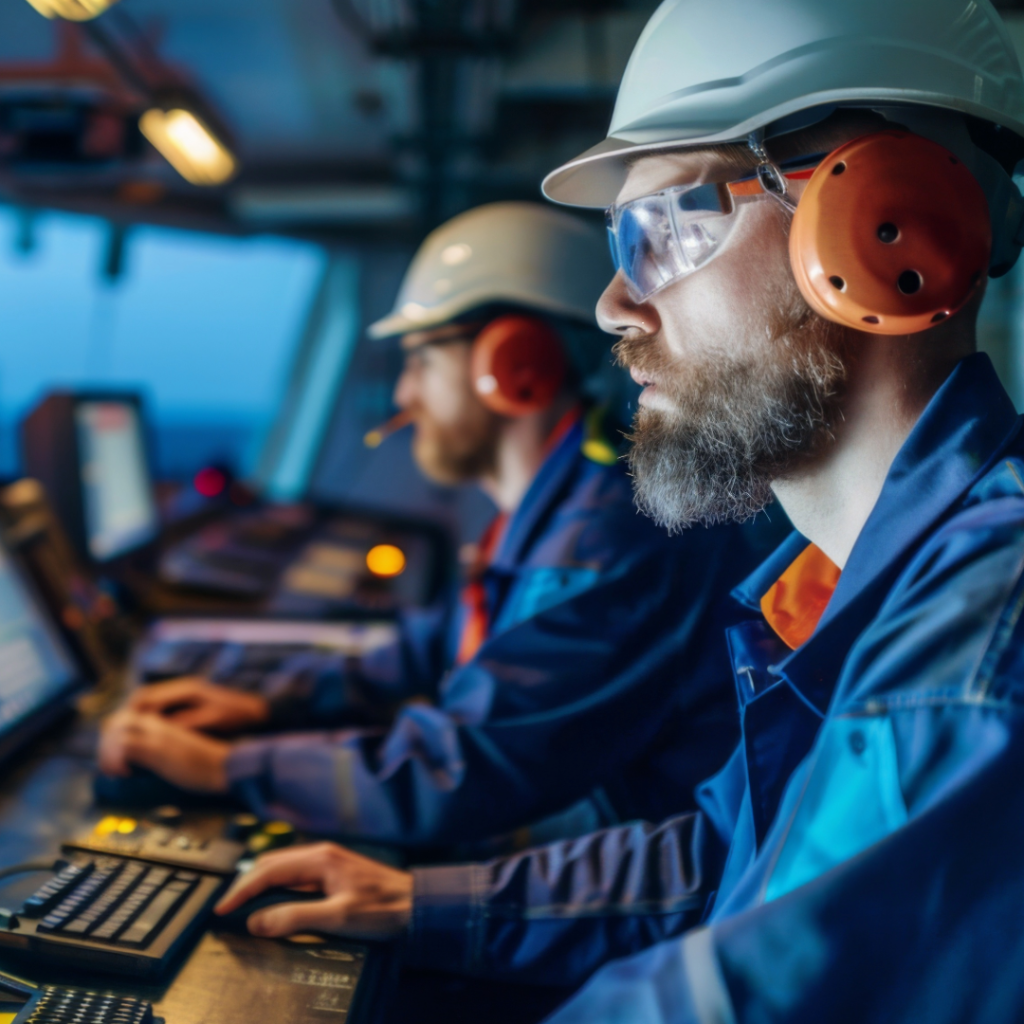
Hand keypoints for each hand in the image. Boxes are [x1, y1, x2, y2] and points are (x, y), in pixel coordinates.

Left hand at [98, 709, 230, 792]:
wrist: (223, 764)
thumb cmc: (206, 760)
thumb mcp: (181, 746)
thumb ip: (163, 744)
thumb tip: (145, 757)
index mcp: (165, 722)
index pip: (128, 716)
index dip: (115, 731)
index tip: (112, 750)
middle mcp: (158, 724)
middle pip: (118, 721)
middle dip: (106, 741)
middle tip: (105, 761)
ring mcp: (157, 735)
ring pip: (118, 733)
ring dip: (108, 751)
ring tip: (110, 769)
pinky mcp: (157, 749)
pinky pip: (125, 747)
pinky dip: (117, 760)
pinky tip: (122, 773)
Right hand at [128, 679, 269, 733]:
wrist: (256, 710)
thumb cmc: (236, 715)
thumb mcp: (211, 720)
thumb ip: (185, 722)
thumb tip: (158, 728)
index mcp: (186, 690)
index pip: (147, 697)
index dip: (131, 712)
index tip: (120, 728)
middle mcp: (182, 688)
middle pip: (144, 696)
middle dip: (128, 713)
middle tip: (116, 733)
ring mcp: (185, 693)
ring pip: (150, 701)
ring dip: (137, 715)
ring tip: (125, 735)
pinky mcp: (188, 701)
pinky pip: (161, 707)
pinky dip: (150, 717)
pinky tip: (146, 733)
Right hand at [215, 843, 412, 940]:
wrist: (417, 904)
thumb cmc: (385, 908)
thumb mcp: (338, 916)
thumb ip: (296, 917)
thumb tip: (258, 920)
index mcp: (319, 858)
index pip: (267, 871)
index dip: (241, 890)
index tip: (221, 909)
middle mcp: (321, 855)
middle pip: (271, 865)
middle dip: (246, 884)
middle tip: (227, 908)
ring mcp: (328, 863)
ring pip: (283, 870)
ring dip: (261, 886)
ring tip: (244, 906)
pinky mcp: (334, 874)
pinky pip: (297, 878)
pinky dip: (278, 889)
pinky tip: (275, 904)